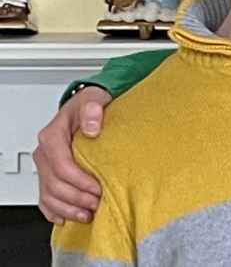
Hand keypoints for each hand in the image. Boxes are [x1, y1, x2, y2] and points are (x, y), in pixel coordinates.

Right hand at [33, 86, 111, 223]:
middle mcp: (45, 153)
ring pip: (48, 195)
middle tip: (99, 203)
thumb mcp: (95, 99)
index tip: (98, 189)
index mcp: (53, 136)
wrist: (89, 105)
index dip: (80, 181)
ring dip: (68, 209)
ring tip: (88, 214)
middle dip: (77, 198)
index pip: (61, 166)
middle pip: (55, 184)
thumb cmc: (91, 103)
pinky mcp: (50, 174)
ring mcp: (46, 166)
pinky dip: (55, 211)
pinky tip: (66, 218)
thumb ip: (92, 109)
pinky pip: (45, 198)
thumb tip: (92, 128)